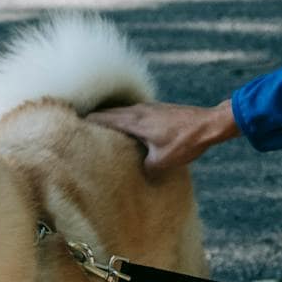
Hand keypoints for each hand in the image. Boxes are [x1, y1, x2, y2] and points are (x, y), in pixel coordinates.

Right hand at [86, 99, 237, 175]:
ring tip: (99, 134)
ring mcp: (148, 107)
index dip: (85, 123)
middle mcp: (138, 110)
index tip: (71, 129)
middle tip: (80, 133)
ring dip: (109, 121)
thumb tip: (136, 173)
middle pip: (108, 113)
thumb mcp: (163, 161)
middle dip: (94, 122)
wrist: (210, 124)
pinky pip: (133, 114)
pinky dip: (124, 121)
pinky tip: (126, 133)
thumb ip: (145, 168)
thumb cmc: (187, 141)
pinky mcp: (157, 110)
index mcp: (134, 120)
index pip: (101, 118)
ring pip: (121, 113)